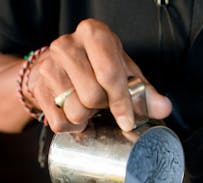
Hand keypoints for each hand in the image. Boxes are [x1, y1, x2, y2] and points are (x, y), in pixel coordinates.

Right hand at [27, 19, 171, 132]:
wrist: (59, 68)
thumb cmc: (98, 69)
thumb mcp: (124, 74)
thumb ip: (144, 92)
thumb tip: (164, 108)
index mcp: (94, 35)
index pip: (110, 74)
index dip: (122, 102)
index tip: (128, 122)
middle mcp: (68, 46)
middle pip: (93, 96)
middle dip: (102, 108)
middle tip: (102, 105)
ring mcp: (49, 66)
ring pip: (75, 111)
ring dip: (87, 118)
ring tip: (88, 108)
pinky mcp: (38, 88)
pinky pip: (59, 123)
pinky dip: (72, 127)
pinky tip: (75, 116)